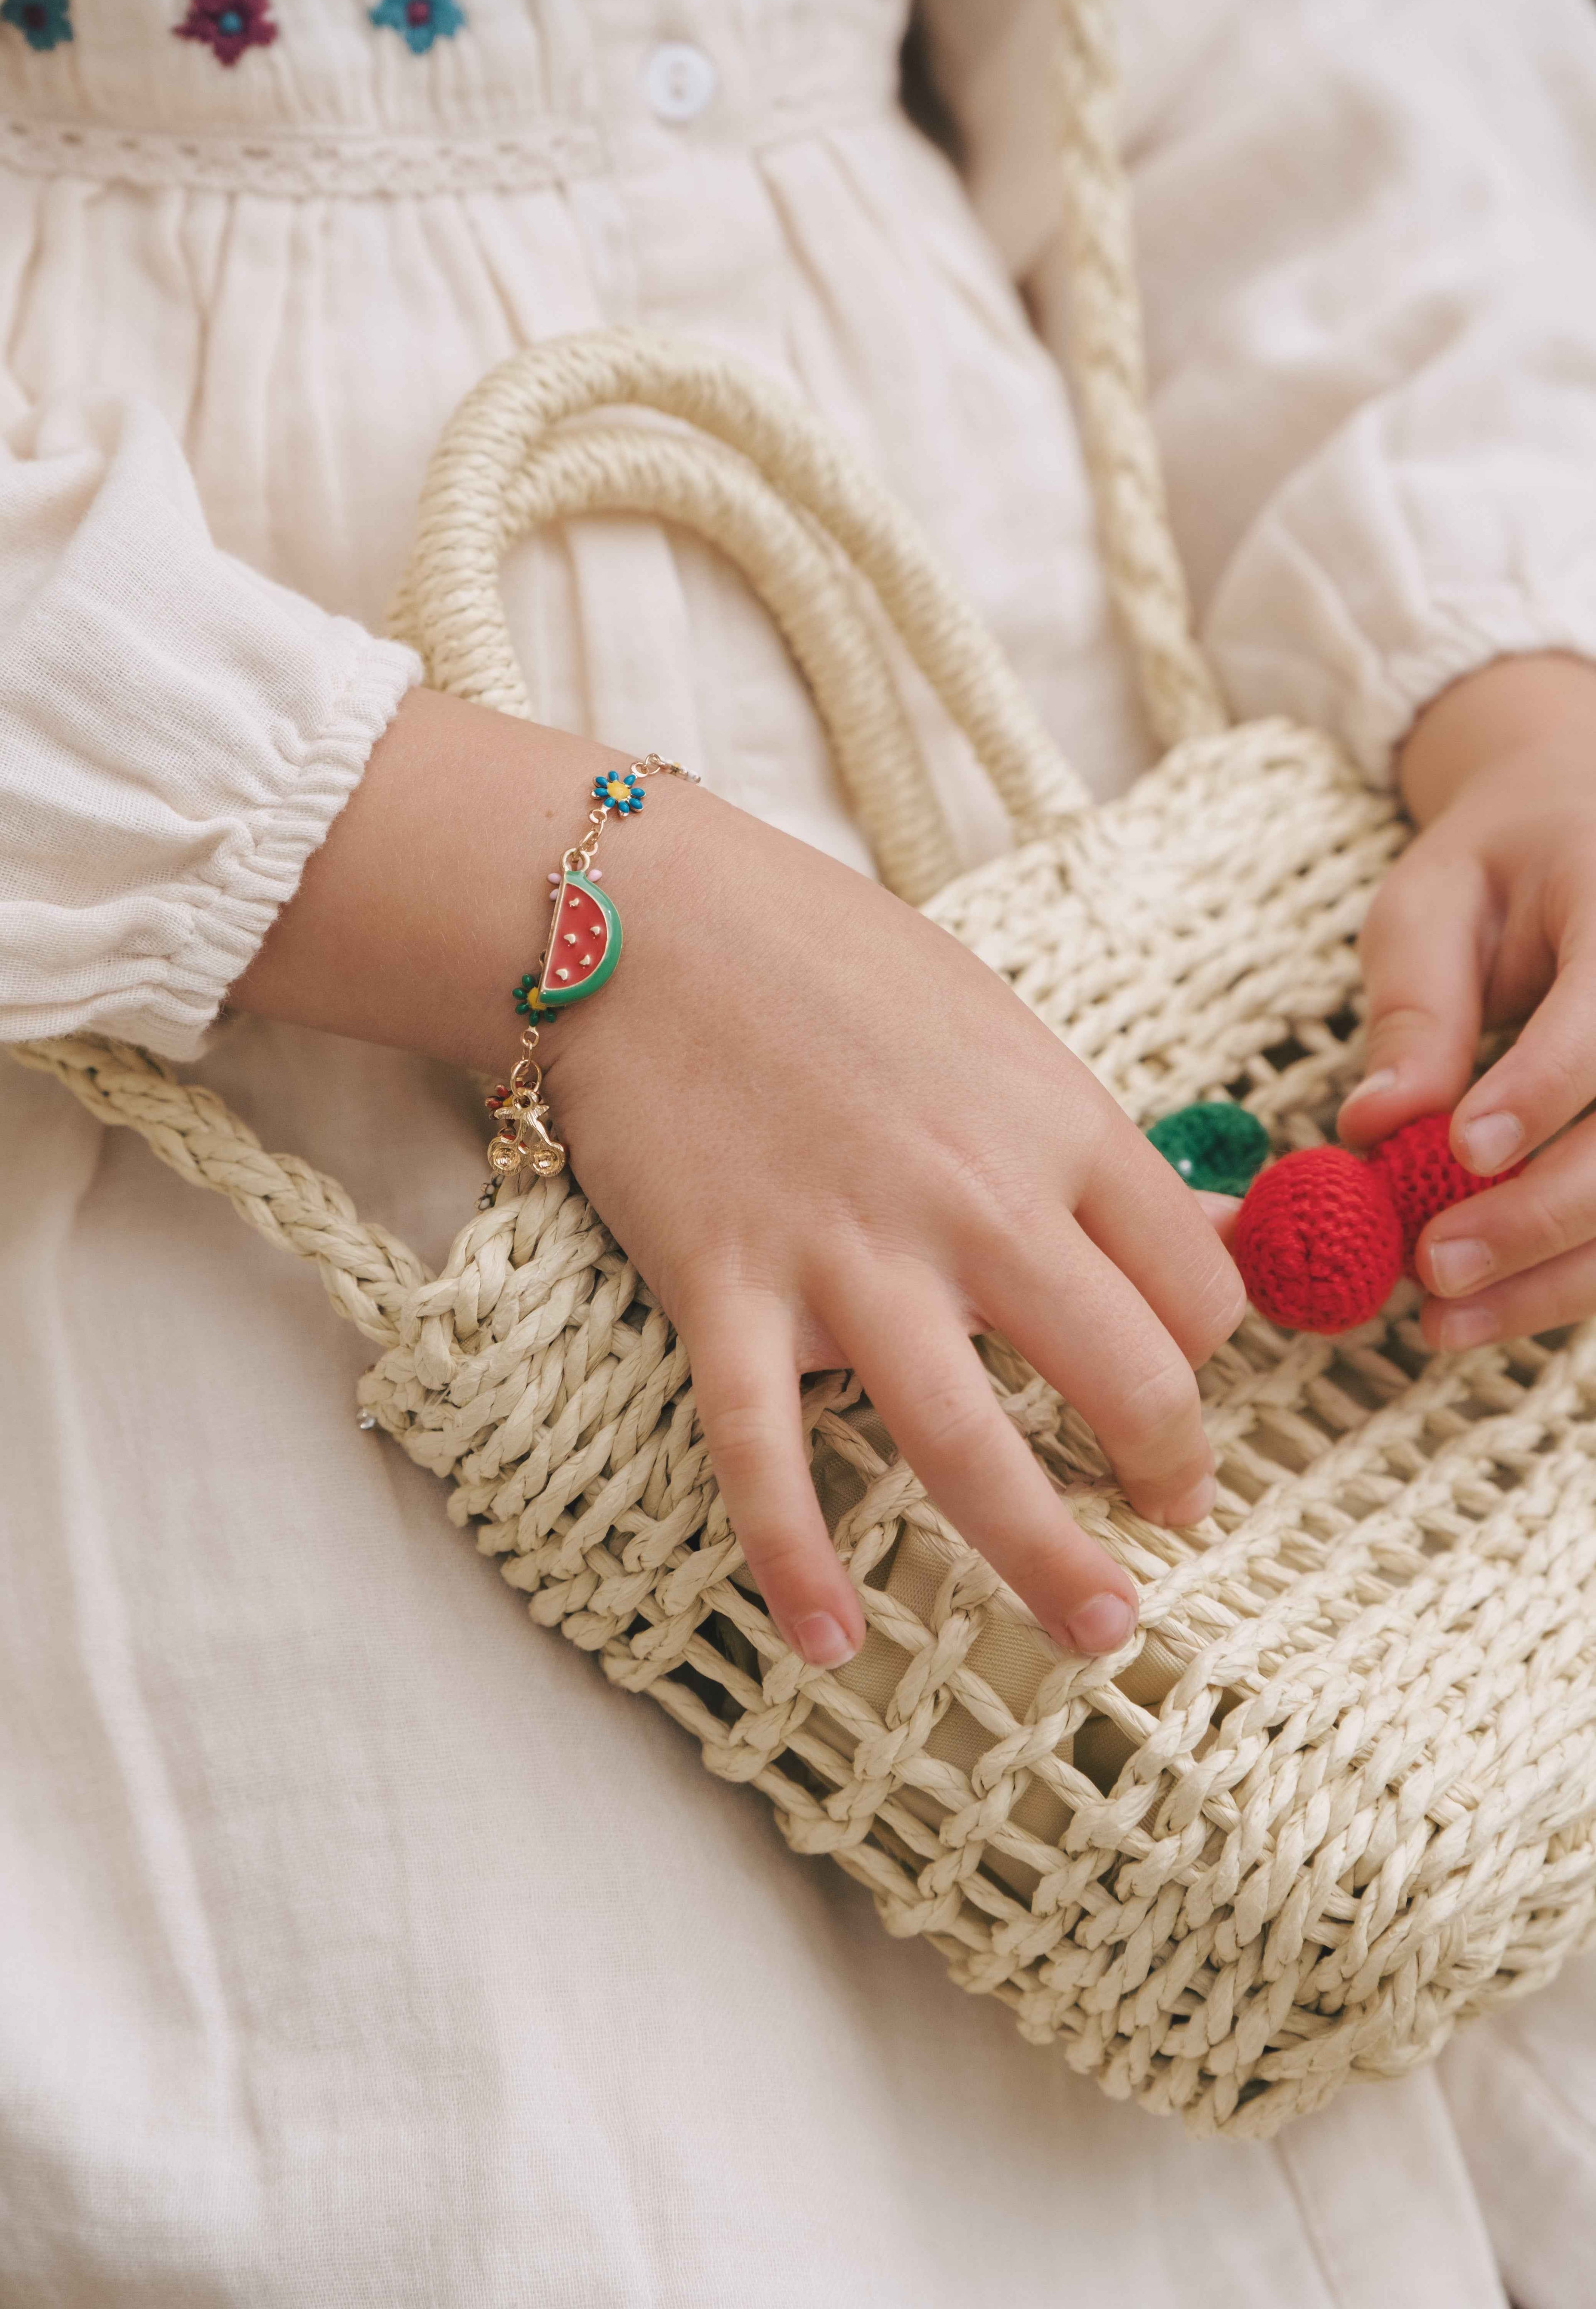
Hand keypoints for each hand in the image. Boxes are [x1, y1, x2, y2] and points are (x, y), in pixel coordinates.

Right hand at [238, 689, 1244, 1667]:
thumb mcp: (998, 1024)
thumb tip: (1194, 1237)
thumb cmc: (828, 960)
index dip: (1204, 1357)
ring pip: (970, 1447)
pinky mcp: (724, 1291)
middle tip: (1168, 1523)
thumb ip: (1081, 1140)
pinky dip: (795, 1561)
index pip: (1194, 1287)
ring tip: (1100, 1629)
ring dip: (1046, 1561)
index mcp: (1058, 1123)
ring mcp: (845, 1256)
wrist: (645, 918)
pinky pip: (764, 1456)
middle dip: (1167, 1473)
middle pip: (1125, 1380)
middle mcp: (973, 1201)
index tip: (1176, 1389)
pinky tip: (832, 1641)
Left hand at [1338, 652, 1595, 1349]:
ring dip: (1559, 1276)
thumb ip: (1415, 1003)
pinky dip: (1576, 1277)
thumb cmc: (1501, 863)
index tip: (1463, 1151)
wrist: (1584, 827)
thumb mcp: (1433, 899)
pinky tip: (1499, 1308)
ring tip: (1445, 1323)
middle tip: (1433, 1267)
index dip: (1542, 1090)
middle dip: (1542, 1214)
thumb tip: (1374, 1123)